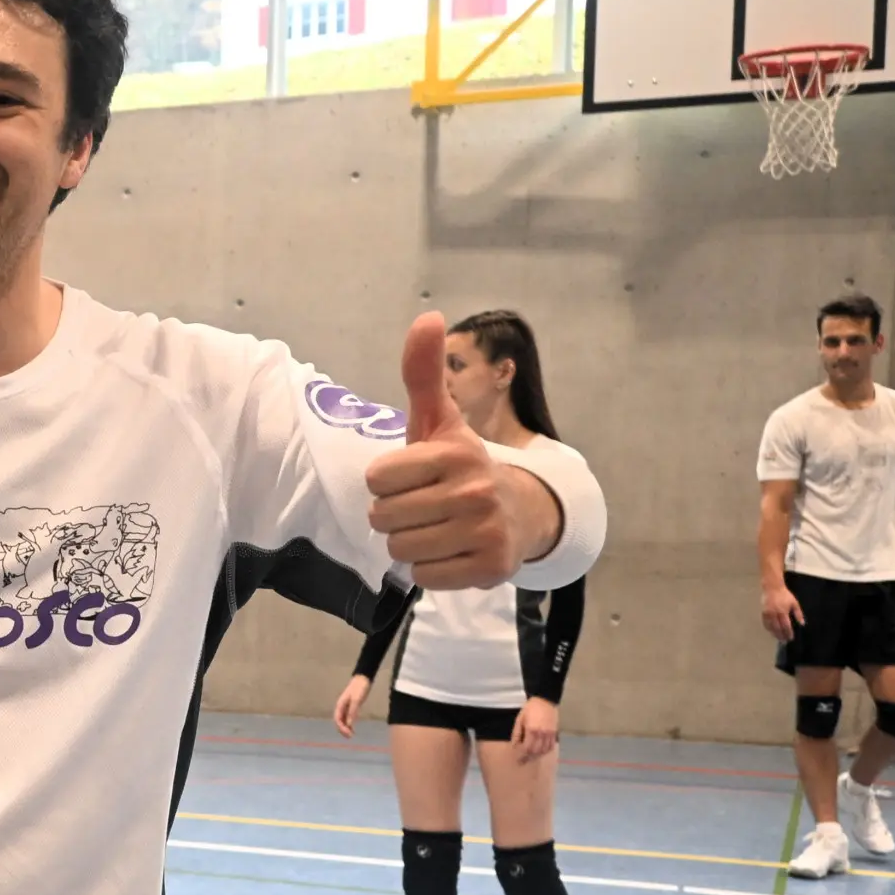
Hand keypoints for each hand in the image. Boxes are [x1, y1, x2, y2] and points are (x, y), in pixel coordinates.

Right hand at [333, 673, 370, 736]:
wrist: (363, 678)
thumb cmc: (359, 688)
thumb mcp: (357, 700)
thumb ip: (353, 712)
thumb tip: (349, 724)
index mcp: (340, 705)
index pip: (337, 719)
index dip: (341, 728)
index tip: (348, 734)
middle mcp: (341, 707)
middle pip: (338, 721)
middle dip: (342, 730)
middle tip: (350, 737)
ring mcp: (345, 706)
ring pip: (342, 720)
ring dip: (345, 728)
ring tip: (351, 734)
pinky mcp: (351, 706)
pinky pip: (347, 717)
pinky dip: (349, 723)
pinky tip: (353, 728)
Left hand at [366, 313, 537, 588]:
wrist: (518, 511)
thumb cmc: (458, 466)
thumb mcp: (438, 420)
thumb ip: (424, 373)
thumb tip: (428, 316)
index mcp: (454, 452)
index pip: (377, 479)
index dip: (386, 481)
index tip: (412, 477)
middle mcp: (473, 490)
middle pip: (384, 519)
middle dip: (395, 515)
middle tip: (424, 506)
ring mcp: (485, 531)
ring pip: (400, 550)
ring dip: (410, 543)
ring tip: (436, 527)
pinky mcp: (490, 568)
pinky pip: (425, 577)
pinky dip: (431, 569)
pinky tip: (452, 550)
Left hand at [512, 696, 559, 760]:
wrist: (545, 700)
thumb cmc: (530, 708)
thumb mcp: (520, 719)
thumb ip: (517, 733)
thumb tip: (514, 745)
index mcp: (532, 730)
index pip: (527, 748)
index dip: (522, 755)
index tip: (518, 759)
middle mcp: (542, 734)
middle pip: (535, 751)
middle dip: (529, 757)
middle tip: (523, 760)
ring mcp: (550, 734)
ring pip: (544, 750)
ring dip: (537, 755)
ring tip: (531, 756)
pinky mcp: (555, 732)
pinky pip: (551, 746)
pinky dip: (546, 750)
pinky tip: (541, 751)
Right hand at [761, 583, 804, 642]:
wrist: (773, 588)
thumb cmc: (785, 595)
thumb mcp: (794, 603)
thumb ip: (798, 614)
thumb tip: (802, 624)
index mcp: (783, 612)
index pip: (786, 626)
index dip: (788, 633)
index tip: (790, 638)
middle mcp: (775, 614)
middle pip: (778, 628)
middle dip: (781, 636)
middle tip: (784, 642)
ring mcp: (768, 614)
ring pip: (771, 627)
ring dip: (774, 634)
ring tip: (778, 638)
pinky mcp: (763, 613)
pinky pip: (765, 623)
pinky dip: (768, 628)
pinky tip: (771, 631)